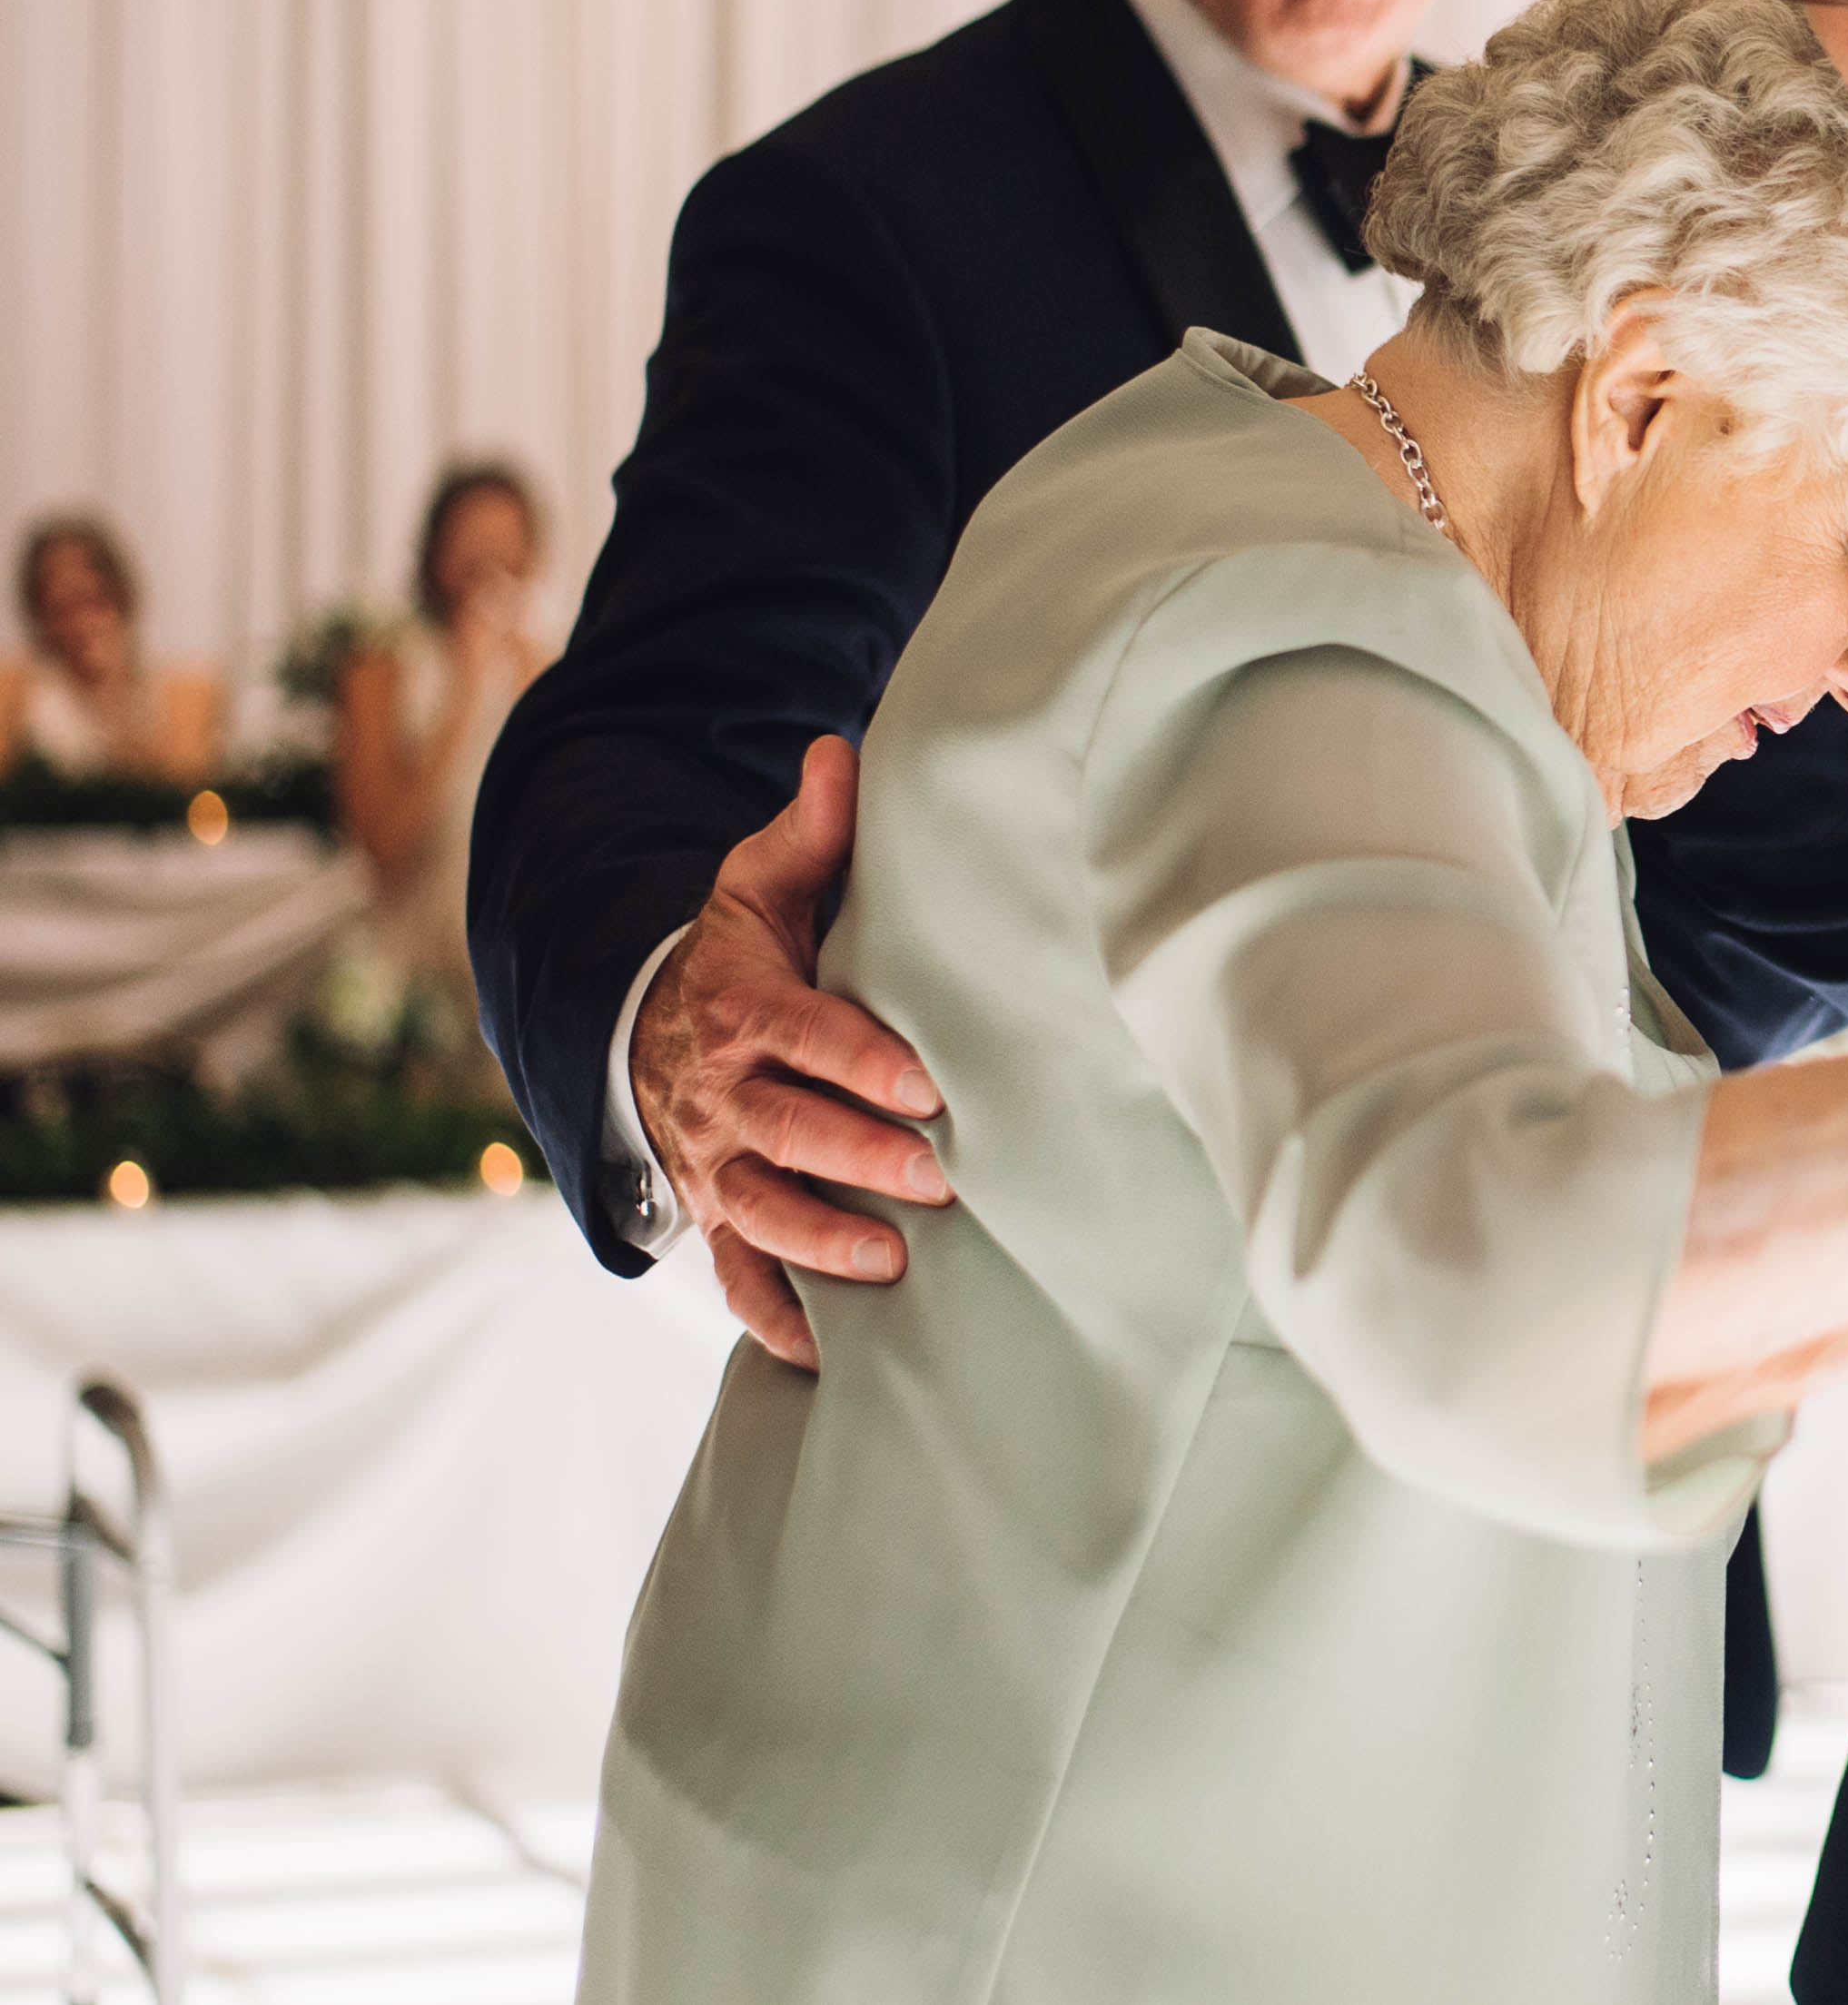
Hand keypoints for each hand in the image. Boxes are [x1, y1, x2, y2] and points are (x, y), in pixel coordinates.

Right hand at [627, 735, 946, 1366]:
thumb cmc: (738, 950)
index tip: (928, 1085)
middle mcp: (723, 1097)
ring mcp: (715, 1165)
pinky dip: (775, 1321)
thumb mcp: (757, 883)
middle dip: (858, 1159)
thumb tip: (842, 751)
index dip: (862, 1062)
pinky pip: (736, 1277)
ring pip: (761, 1213)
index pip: (804, 1036)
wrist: (647, 1028)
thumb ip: (810, 831)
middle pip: (788, 1133)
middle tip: (935, 1181)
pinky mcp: (716, 1217)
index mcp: (743, 1009)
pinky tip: (827, 1360)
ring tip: (892, 1268)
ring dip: (822, 1246)